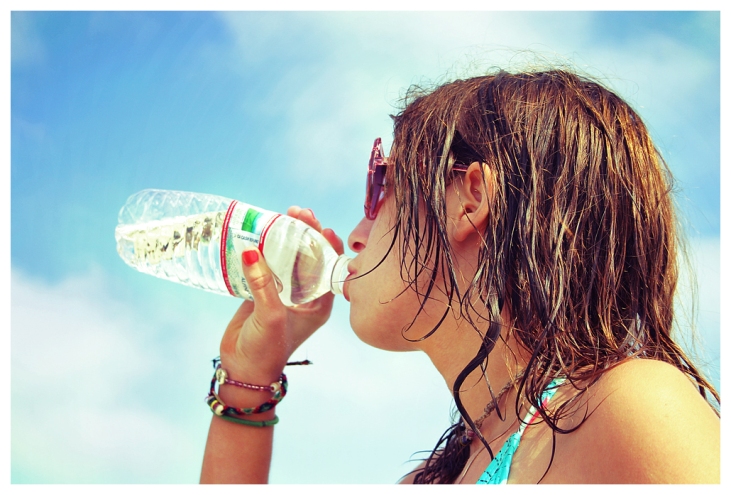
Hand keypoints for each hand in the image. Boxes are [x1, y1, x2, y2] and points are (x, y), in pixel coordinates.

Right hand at [218, 207, 344, 382]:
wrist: (243, 370)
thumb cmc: (266, 351)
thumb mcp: (269, 316)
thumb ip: (263, 284)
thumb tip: (252, 250)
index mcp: (319, 303)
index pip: (330, 266)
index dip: (327, 243)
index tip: (319, 225)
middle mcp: (306, 295)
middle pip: (311, 256)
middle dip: (306, 232)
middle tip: (297, 212)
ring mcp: (285, 292)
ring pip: (289, 257)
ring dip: (286, 236)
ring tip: (280, 215)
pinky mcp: (264, 291)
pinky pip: (268, 264)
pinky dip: (266, 248)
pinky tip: (261, 231)